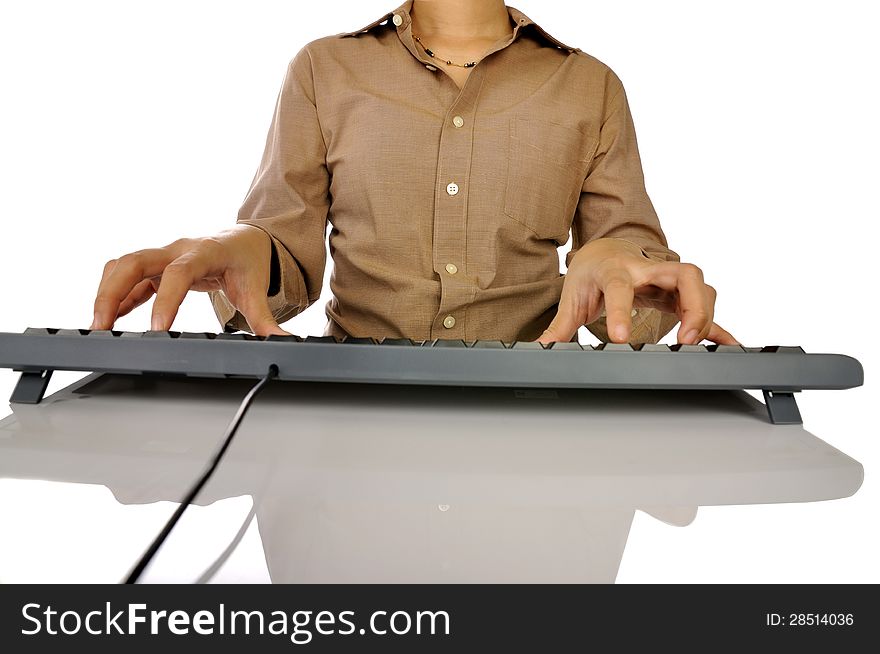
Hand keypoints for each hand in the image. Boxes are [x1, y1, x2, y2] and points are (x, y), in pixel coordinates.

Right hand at [90, 224, 289, 335]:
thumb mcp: (258, 288)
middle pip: (135, 261)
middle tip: (101, 326)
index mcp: (205, 252)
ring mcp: (163, 255)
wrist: (245, 239)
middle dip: (113, 291)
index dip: (166, 300)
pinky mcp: (156, 266)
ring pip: (123, 266)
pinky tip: (109, 321)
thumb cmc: (249, 260)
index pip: (179, 272)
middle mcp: (178, 249)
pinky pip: (128, 278)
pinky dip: (116, 297)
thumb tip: (284, 343)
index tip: (157, 329)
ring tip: (97, 327)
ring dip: (106, 293)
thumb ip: (266, 319)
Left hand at [537, 238, 738, 344]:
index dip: (622, 311)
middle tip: (686, 338)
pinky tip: (727, 345)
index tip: (622, 338)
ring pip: (700, 285)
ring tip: (695, 343)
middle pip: (683, 274)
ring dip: (705, 313)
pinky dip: (717, 326)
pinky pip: (703, 306)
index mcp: (615, 270)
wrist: (603, 249)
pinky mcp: (677, 292)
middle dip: (692, 304)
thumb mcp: (572, 298)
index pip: (621, 287)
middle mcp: (646, 269)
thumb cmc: (591, 272)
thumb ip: (559, 326)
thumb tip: (539, 349)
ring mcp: (666, 278)